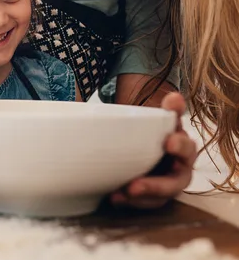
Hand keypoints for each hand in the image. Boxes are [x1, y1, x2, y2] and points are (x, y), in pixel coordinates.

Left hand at [110, 92, 196, 208]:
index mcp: (182, 147)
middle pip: (176, 182)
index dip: (179, 146)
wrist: (142, 144)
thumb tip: (175, 96)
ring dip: (141, 198)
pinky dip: (130, 202)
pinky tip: (114, 197)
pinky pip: (145, 204)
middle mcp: (178, 169)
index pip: (186, 148)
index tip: (168, 141)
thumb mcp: (157, 120)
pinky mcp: (153, 196)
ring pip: (159, 197)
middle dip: (157, 185)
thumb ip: (166, 111)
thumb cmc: (153, 132)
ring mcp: (167, 185)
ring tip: (122, 193)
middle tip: (135, 185)